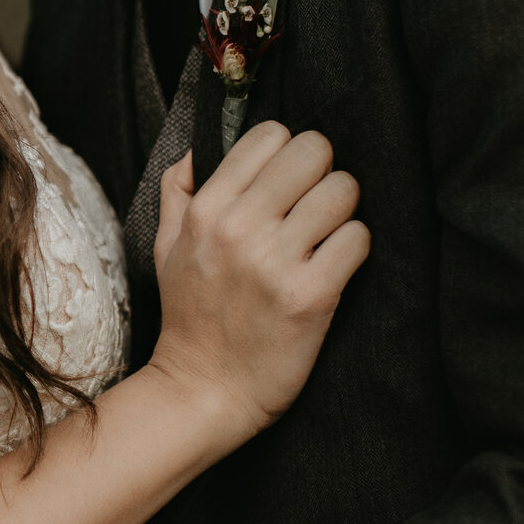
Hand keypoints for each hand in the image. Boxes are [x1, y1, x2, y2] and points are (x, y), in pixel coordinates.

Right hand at [146, 122, 369, 449]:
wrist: (204, 390)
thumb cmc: (190, 317)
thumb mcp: (165, 247)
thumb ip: (176, 191)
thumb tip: (195, 148)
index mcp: (206, 209)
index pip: (271, 134)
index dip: (288, 153)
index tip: (288, 181)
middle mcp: (239, 228)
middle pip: (314, 151)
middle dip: (322, 173)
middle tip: (314, 205)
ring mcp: (275, 262)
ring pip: (343, 191)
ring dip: (342, 212)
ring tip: (326, 236)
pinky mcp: (312, 296)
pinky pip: (358, 239)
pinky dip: (354, 249)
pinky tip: (334, 266)